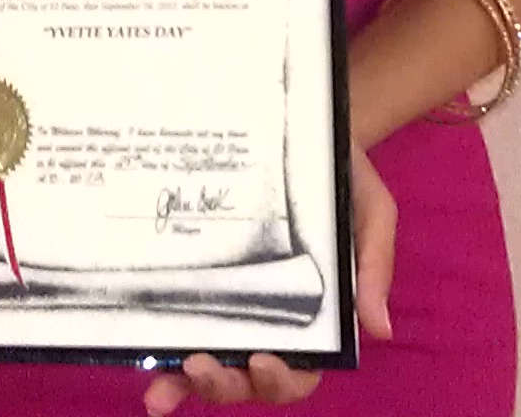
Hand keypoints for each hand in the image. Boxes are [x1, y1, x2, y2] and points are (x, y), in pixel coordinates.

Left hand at [142, 149, 392, 411]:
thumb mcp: (371, 213)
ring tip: (159, 391)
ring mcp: (230, 307)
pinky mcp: (198, 285)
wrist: (303, 130)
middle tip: (201, 365)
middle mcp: (269, 321)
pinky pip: (179, 328)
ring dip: (185, 385)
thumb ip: (374, 266)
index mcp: (315, 316)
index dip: (282, 378)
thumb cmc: (344, 177)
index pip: (303, 369)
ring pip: (209, 366)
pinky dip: (161, 360)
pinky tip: (141, 368)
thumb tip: (379, 329)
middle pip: (247, 378)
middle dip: (225, 385)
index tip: (263, 359)